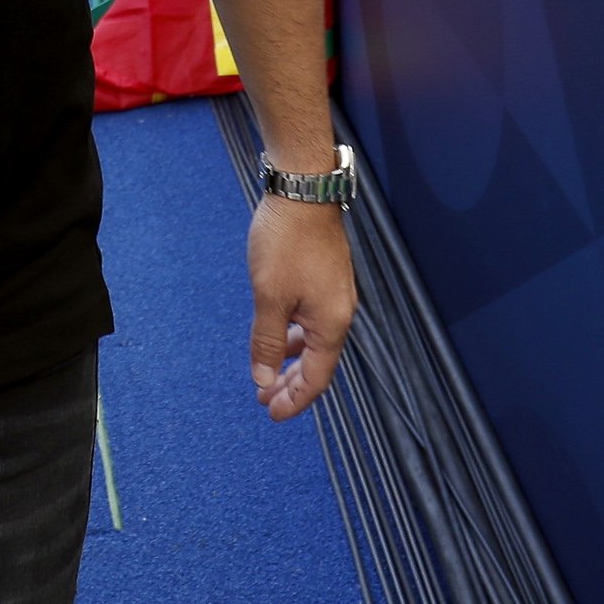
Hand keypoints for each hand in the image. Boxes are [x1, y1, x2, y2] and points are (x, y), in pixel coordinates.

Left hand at [247, 195, 355, 422]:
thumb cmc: (287, 241)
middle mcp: (339, 313)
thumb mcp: (269, 297)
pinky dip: (295, 335)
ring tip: (267, 372)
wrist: (303, 189)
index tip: (271, 413)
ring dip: (291, 359)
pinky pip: (312, 320)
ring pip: (314, 341)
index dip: (294, 400)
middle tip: (264, 398)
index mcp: (331, 324)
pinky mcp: (326, 278)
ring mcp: (334, 294)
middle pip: (318, 363)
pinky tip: (278, 333)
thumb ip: (267, 341)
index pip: (316, 378)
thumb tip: (264, 378)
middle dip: (291, 384)